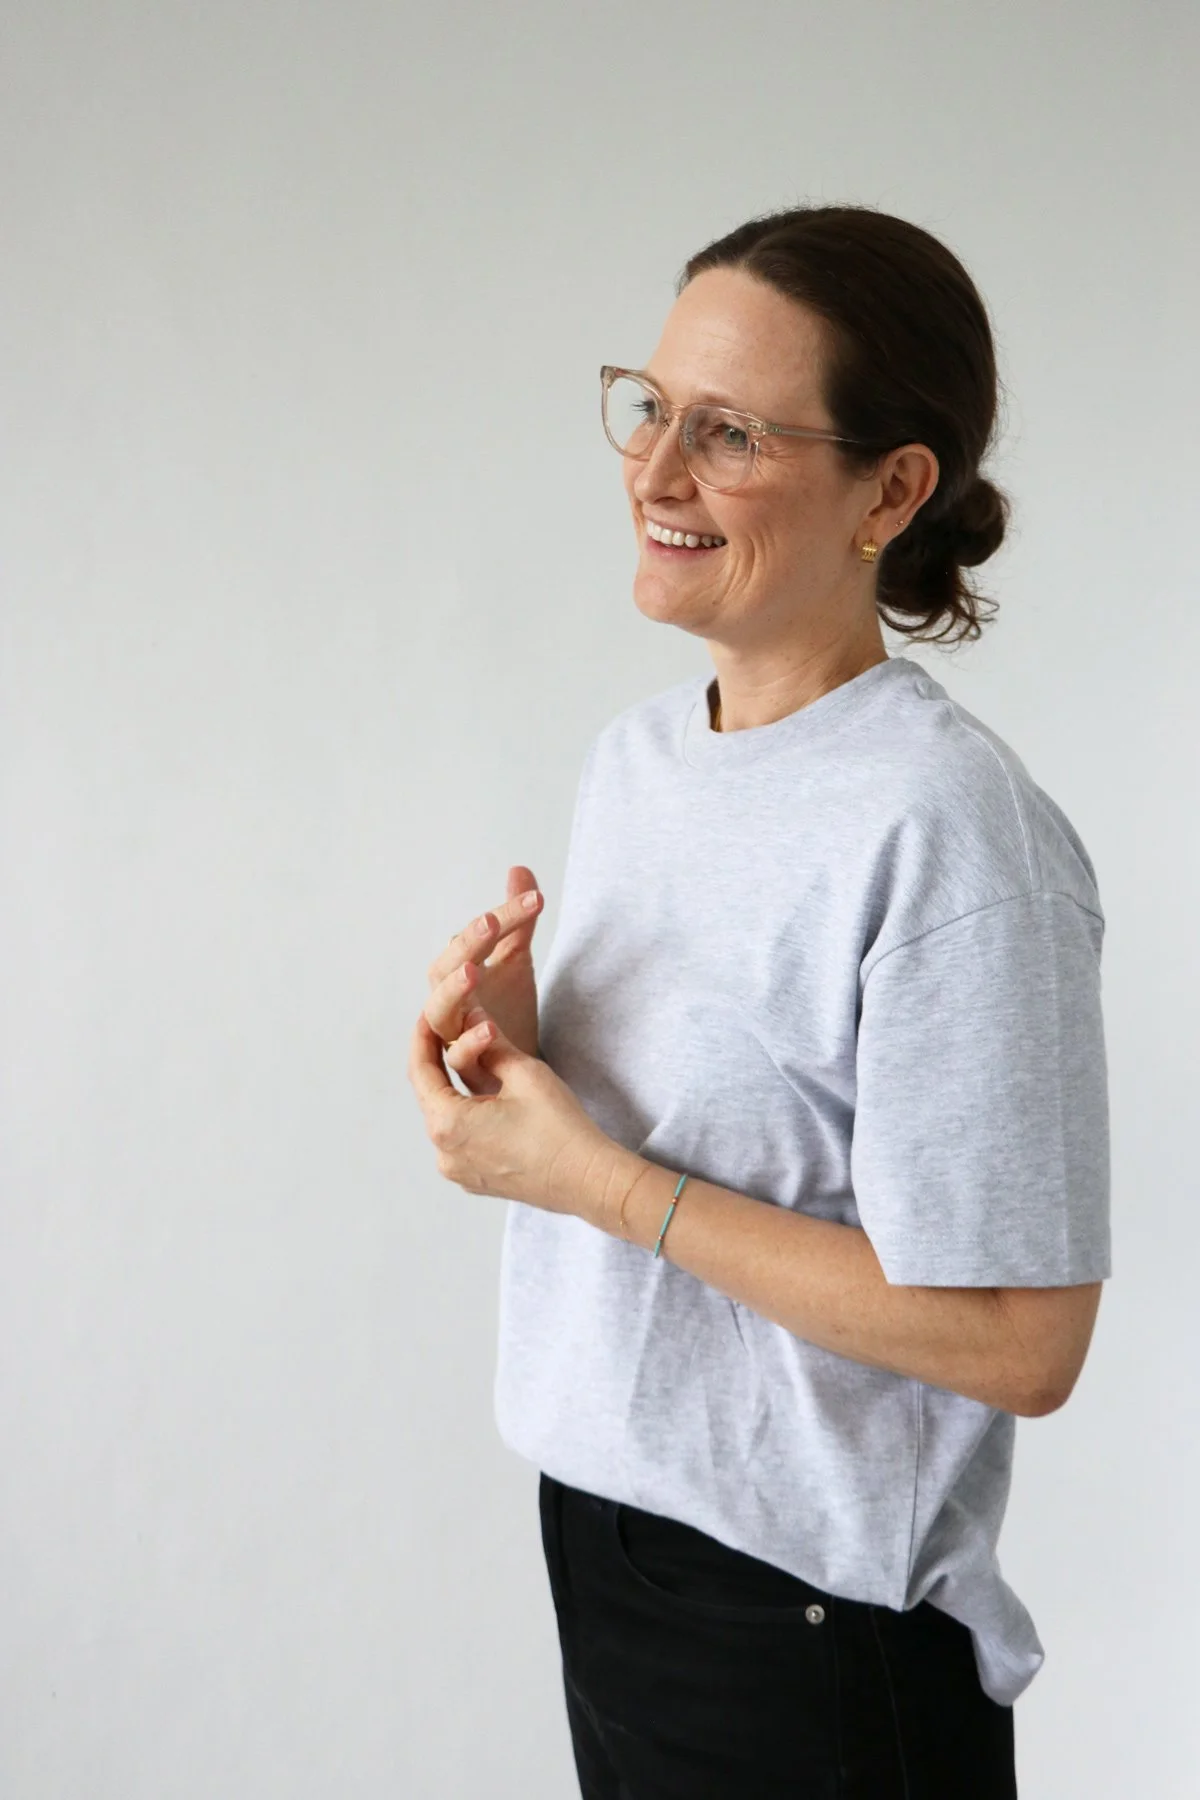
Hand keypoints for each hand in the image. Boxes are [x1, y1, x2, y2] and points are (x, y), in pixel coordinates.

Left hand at [407, 1006, 616, 1216]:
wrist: (588, 1180)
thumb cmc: (559, 1128)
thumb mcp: (524, 1073)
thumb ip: (490, 1045)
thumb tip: (472, 1019)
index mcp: (448, 1125)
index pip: (421, 1072)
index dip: (422, 1039)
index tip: (427, 1016)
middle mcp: (445, 1154)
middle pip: (431, 1097)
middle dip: (437, 1063)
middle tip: (447, 1032)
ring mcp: (459, 1172)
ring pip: (447, 1120)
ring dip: (454, 1091)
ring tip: (468, 1062)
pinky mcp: (476, 1180)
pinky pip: (461, 1142)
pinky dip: (467, 1118)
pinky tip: (486, 1100)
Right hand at [424, 866, 544, 1095]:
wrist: (514, 1067)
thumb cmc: (506, 1011)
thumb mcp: (515, 961)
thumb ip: (517, 921)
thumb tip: (519, 868)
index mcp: (458, 971)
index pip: (473, 937)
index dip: (502, 916)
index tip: (536, 899)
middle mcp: (449, 1001)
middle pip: (445, 967)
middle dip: (467, 944)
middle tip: (490, 921)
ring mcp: (453, 1034)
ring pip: (439, 1012)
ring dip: (454, 990)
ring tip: (474, 971)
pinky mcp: (466, 1068)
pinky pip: (458, 1056)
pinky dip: (469, 1043)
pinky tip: (489, 1028)